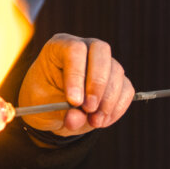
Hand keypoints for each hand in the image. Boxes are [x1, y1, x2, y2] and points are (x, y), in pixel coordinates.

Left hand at [17, 34, 132, 137]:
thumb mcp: (43, 106)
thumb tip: (76, 118)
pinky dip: (117, 108)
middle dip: (97, 83)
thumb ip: (60, 111)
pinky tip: (102, 120)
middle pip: (101, 51)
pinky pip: (126, 89)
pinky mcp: (117, 78)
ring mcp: (103, 61)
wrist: (53, 109)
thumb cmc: (43, 100)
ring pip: (116, 72)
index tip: (74, 101)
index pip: (74, 49)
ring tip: (93, 121)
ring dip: (108, 101)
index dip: (76, 75)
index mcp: (59, 46)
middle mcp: (85, 48)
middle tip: (89, 109)